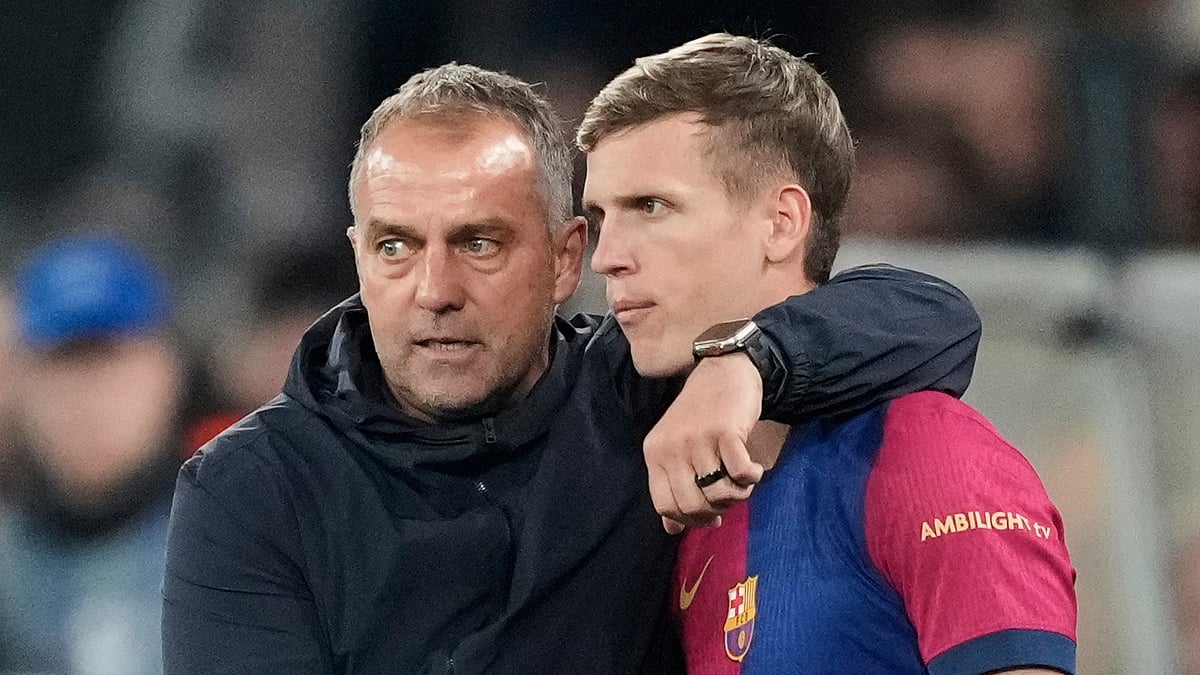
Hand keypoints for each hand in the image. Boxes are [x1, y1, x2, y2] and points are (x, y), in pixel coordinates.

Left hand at [644, 353, 765, 532]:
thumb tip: (673, 530)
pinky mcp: (724, 432)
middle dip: (716, 510)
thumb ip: (673, 486)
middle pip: (691, 505)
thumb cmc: (702, 415)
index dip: (689, 519)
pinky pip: (740, 474)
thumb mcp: (677, 448)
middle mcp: (671, 448)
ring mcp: (697, 439)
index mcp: (655, 453)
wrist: (724, 371)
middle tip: (730, 498)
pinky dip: (751, 479)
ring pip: (717, 493)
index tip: (709, 516)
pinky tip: (755, 469)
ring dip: (737, 495)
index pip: (664, 505)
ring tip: (743, 483)